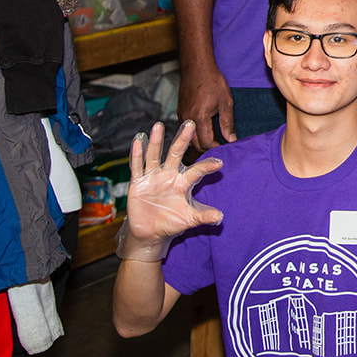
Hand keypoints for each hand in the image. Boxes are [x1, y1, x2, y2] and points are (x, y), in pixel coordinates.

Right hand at [121, 121, 223, 260]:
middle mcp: (168, 176)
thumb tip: (220, 217)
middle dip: (183, 139)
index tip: (219, 163)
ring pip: (154, 156)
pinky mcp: (138, 183)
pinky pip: (137, 167)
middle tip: (191, 123)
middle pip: (176, 154)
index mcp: (182, 183)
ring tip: (158, 125)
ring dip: (156, 141)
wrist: (149, 234)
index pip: (196, 171)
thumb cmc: (171, 224)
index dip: (206, 167)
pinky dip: (137, 154)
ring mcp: (152, 177)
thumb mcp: (188, 219)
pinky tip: (138, 140)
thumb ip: (203, 216)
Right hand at [178, 59, 233, 148]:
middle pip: (194, 144)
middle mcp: (188, 119)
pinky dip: (193, 135)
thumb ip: (228, 123)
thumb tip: (231, 140)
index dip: (216, 147)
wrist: (197, 67)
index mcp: (200, 117)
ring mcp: (182, 116)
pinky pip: (185, 130)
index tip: (224, 147)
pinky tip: (203, 132)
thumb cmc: (213, 82)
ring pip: (188, 138)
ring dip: (199, 143)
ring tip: (212, 141)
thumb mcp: (225, 102)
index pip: (206, 143)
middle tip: (219, 147)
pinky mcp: (180, 112)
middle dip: (206, 149)